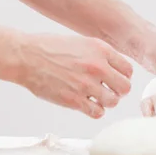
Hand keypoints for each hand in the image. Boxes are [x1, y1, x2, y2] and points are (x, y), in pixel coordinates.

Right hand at [15, 34, 132, 118]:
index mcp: (101, 50)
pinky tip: (88, 104)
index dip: (124, 76)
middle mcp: (97, 67)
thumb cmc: (51, 48)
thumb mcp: (83, 42)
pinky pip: (97, 112)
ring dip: (107, 101)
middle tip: (110, 90)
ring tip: (98, 97)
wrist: (27, 57)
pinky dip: (95, 110)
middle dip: (119, 90)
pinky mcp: (74, 100)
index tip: (117, 78)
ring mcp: (86, 85)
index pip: (128, 69)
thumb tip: (116, 68)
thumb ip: (102, 54)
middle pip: (125, 87)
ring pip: (113, 101)